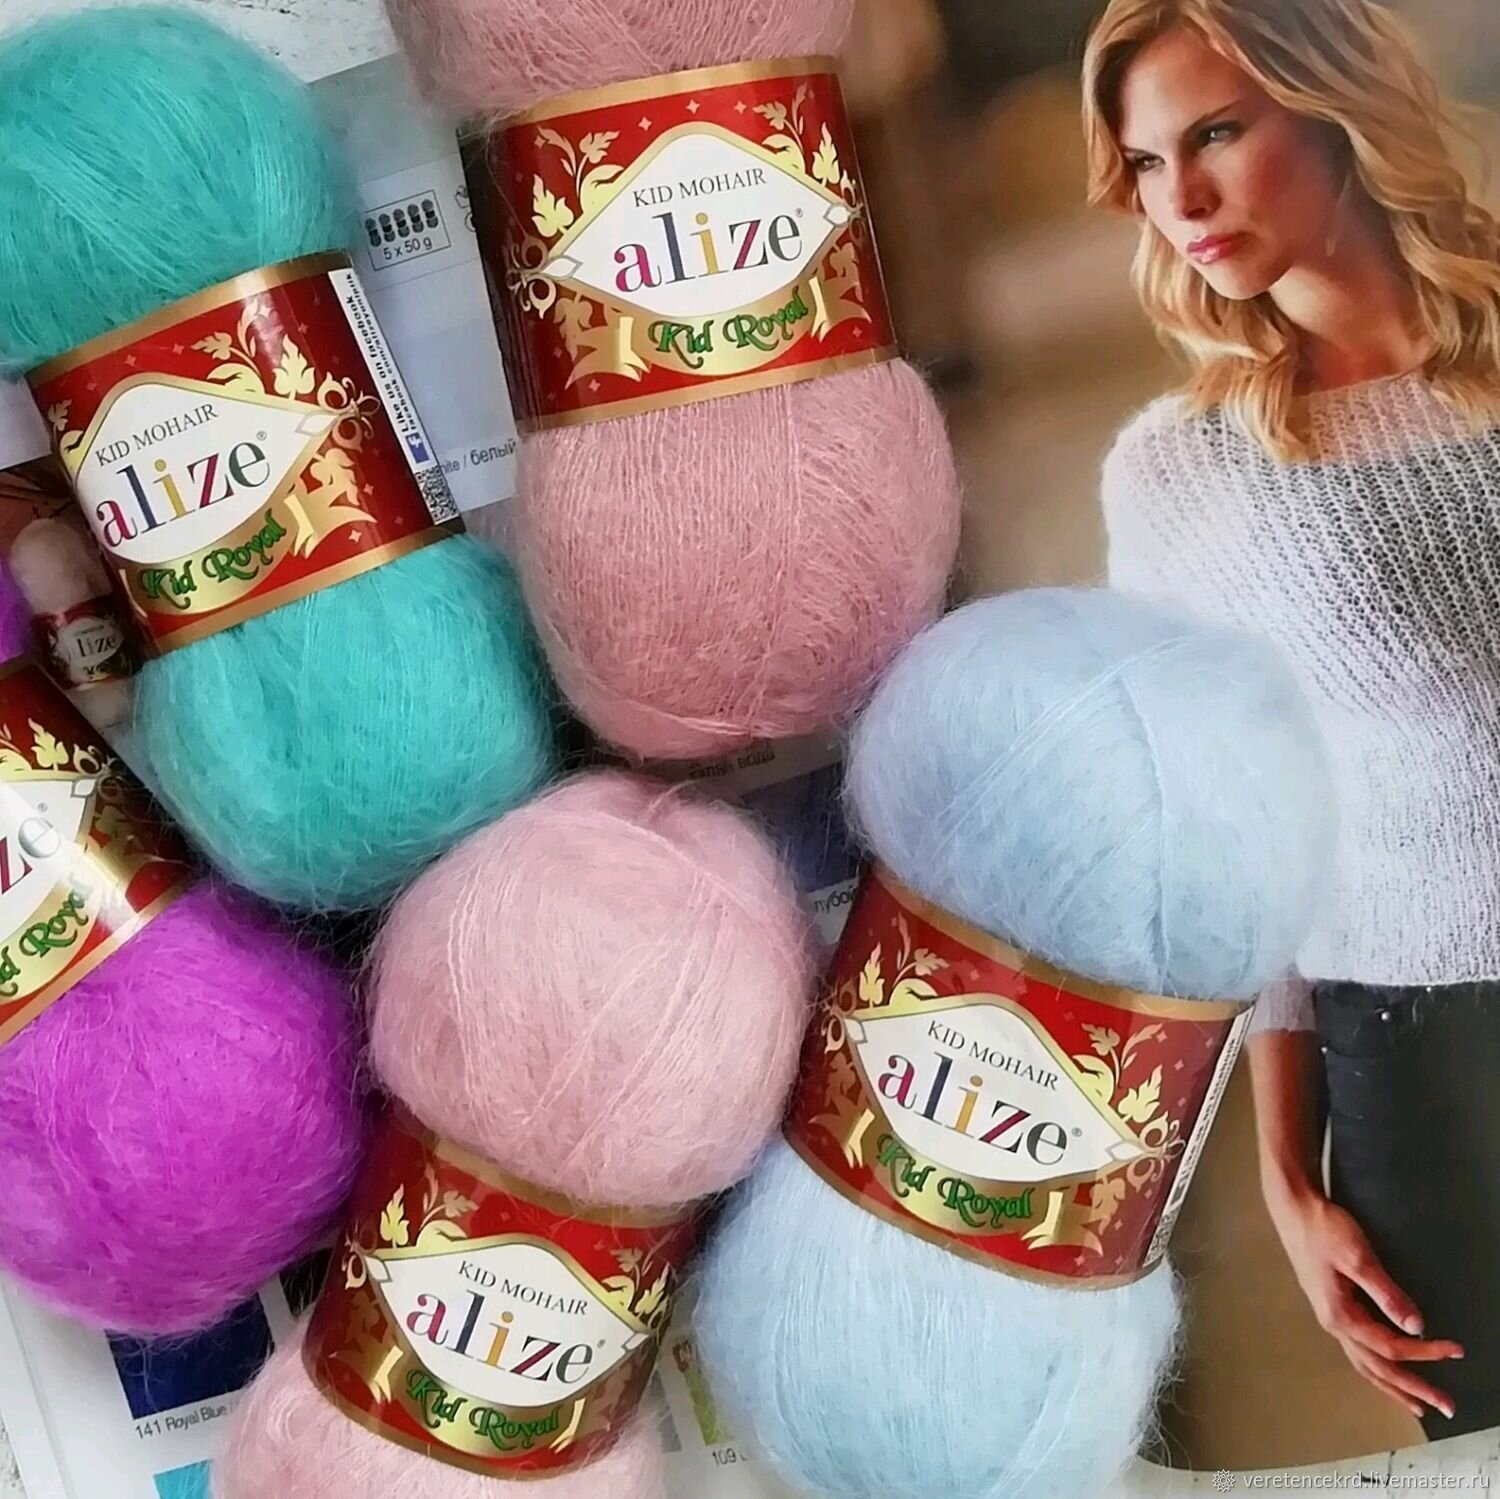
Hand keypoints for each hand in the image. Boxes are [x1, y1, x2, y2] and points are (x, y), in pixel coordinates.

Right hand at [1268, 1185, 1462, 1419]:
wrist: (1293, 1210)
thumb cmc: (1325, 1230)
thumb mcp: (1359, 1259)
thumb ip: (1387, 1294)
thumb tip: (1417, 1326)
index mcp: (1341, 1316)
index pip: (1391, 1346)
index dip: (1426, 1352)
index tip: (1456, 1351)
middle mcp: (1334, 1325)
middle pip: (1377, 1368)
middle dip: (1412, 1389)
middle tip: (1445, 1407)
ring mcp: (1330, 1318)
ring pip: (1364, 1364)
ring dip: (1393, 1386)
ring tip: (1416, 1403)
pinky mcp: (1330, 1308)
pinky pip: (1358, 1351)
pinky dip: (1376, 1369)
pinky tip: (1383, 1369)